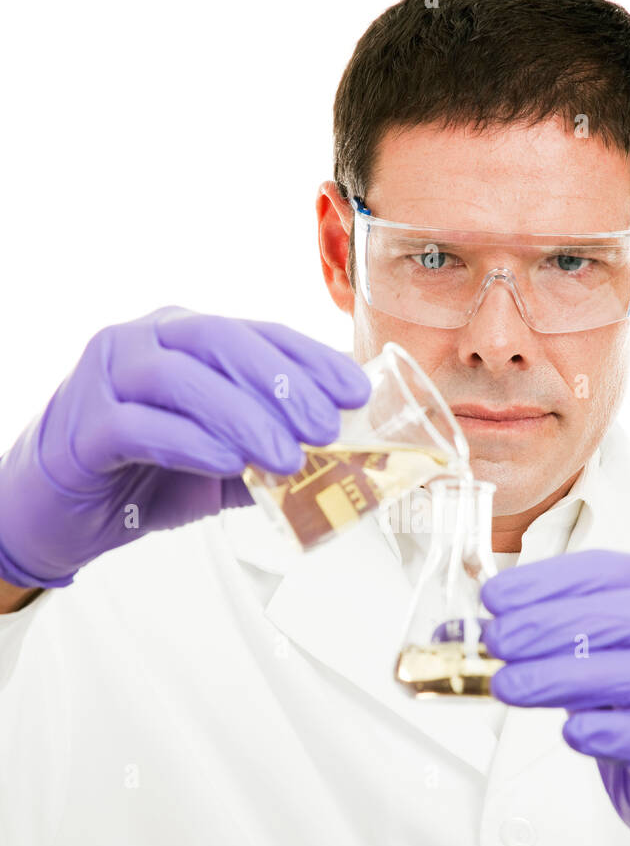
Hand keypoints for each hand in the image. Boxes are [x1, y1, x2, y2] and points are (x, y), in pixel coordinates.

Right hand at [0, 306, 370, 587]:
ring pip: (180, 377)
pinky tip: (228, 464)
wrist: (58, 514)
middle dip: (281, 383)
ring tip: (287, 455)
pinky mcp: (83, 426)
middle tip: (325, 426)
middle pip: (219, 341)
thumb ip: (271, 454)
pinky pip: (139, 425)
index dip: (309, 357)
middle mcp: (144, 342)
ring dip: (242, 416)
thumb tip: (346, 466)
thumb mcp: (221, 463)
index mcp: (183, 338)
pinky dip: (190, 442)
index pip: (255, 332)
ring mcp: (107, 378)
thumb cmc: (140, 475)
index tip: (355, 390)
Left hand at [481, 550, 629, 845]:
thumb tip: (455, 634)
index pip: (612, 571)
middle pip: (627, 618)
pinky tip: (571, 731)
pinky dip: (607, 732)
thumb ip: (543, 636)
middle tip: (497, 642)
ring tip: (508, 685)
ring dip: (563, 677)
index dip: (549, 581)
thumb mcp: (601, 653)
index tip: (495, 598)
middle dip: (551, 627)